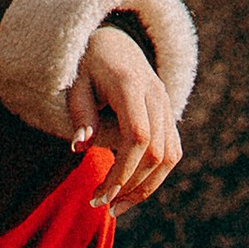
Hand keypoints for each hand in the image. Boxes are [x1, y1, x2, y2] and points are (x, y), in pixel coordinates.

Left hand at [66, 25, 182, 210]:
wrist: (117, 42)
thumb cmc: (89, 65)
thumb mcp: (77, 83)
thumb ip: (80, 113)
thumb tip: (79, 148)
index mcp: (131, 85)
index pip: (137, 137)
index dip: (123, 171)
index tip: (101, 196)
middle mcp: (156, 95)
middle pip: (156, 152)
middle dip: (131, 186)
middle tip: (101, 205)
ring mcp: (167, 104)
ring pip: (169, 156)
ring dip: (146, 187)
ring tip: (117, 206)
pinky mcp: (169, 115)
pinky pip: (172, 151)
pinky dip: (155, 176)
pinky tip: (131, 189)